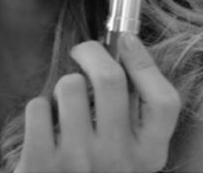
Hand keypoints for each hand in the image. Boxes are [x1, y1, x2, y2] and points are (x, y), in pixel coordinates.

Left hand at [15, 34, 180, 172]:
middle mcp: (119, 160)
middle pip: (110, 78)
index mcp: (148, 156)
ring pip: (69, 86)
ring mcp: (79, 163)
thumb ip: (134, 114)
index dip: (145, 63)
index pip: (164, 101)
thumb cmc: (93, 171)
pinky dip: (39, 108)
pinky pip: (38, 106)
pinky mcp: (42, 164)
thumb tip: (126, 47)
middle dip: (92, 52)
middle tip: (83, 52)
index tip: (126, 41)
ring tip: (64, 106)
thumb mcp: (128, 153)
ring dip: (64, 86)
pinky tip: (44, 126)